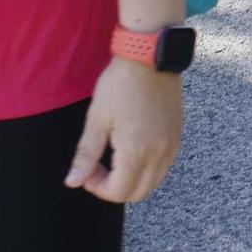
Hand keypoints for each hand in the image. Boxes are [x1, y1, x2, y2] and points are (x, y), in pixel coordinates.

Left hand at [66, 57, 183, 203]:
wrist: (150, 57)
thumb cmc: (120, 85)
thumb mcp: (97, 119)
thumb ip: (86, 156)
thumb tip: (73, 183)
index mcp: (136, 151)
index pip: (118, 192)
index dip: (97, 187)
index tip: (88, 168)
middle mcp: (159, 153)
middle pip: (138, 194)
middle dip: (115, 188)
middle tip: (99, 166)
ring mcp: (172, 145)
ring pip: (153, 183)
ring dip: (133, 180)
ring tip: (116, 156)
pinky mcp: (178, 136)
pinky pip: (164, 167)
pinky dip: (148, 169)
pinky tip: (134, 148)